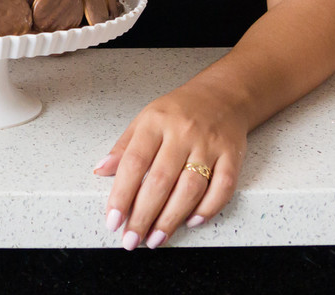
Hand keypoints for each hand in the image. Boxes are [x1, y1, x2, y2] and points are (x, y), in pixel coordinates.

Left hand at [93, 83, 245, 249]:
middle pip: (161, 180)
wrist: (222, 95)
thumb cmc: (178, 111)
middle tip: (132, 239)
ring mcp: (209, 144)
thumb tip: (101, 170)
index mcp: (155, 122)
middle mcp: (182, 133)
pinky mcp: (232, 155)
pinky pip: (223, 187)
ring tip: (156, 238)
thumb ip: (124, 147)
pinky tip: (192, 222)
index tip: (113, 220)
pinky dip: (208, 208)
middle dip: (144, 215)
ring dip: (172, 218)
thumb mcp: (145, 119)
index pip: (134, 162)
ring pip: (190, 188)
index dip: (121, 194)